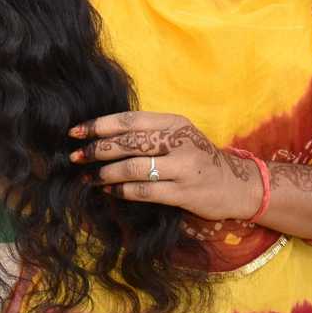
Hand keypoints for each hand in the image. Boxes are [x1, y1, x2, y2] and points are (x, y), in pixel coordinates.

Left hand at [68, 111, 262, 221]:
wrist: (236, 184)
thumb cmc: (196, 157)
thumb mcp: (177, 135)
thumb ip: (148, 132)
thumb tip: (103, 135)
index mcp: (173, 122)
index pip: (129, 120)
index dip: (99, 125)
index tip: (75, 131)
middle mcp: (178, 141)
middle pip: (128, 142)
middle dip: (97, 149)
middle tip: (75, 156)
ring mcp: (183, 167)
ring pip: (133, 167)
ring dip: (105, 173)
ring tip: (88, 177)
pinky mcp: (184, 192)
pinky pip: (145, 191)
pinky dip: (122, 191)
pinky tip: (110, 191)